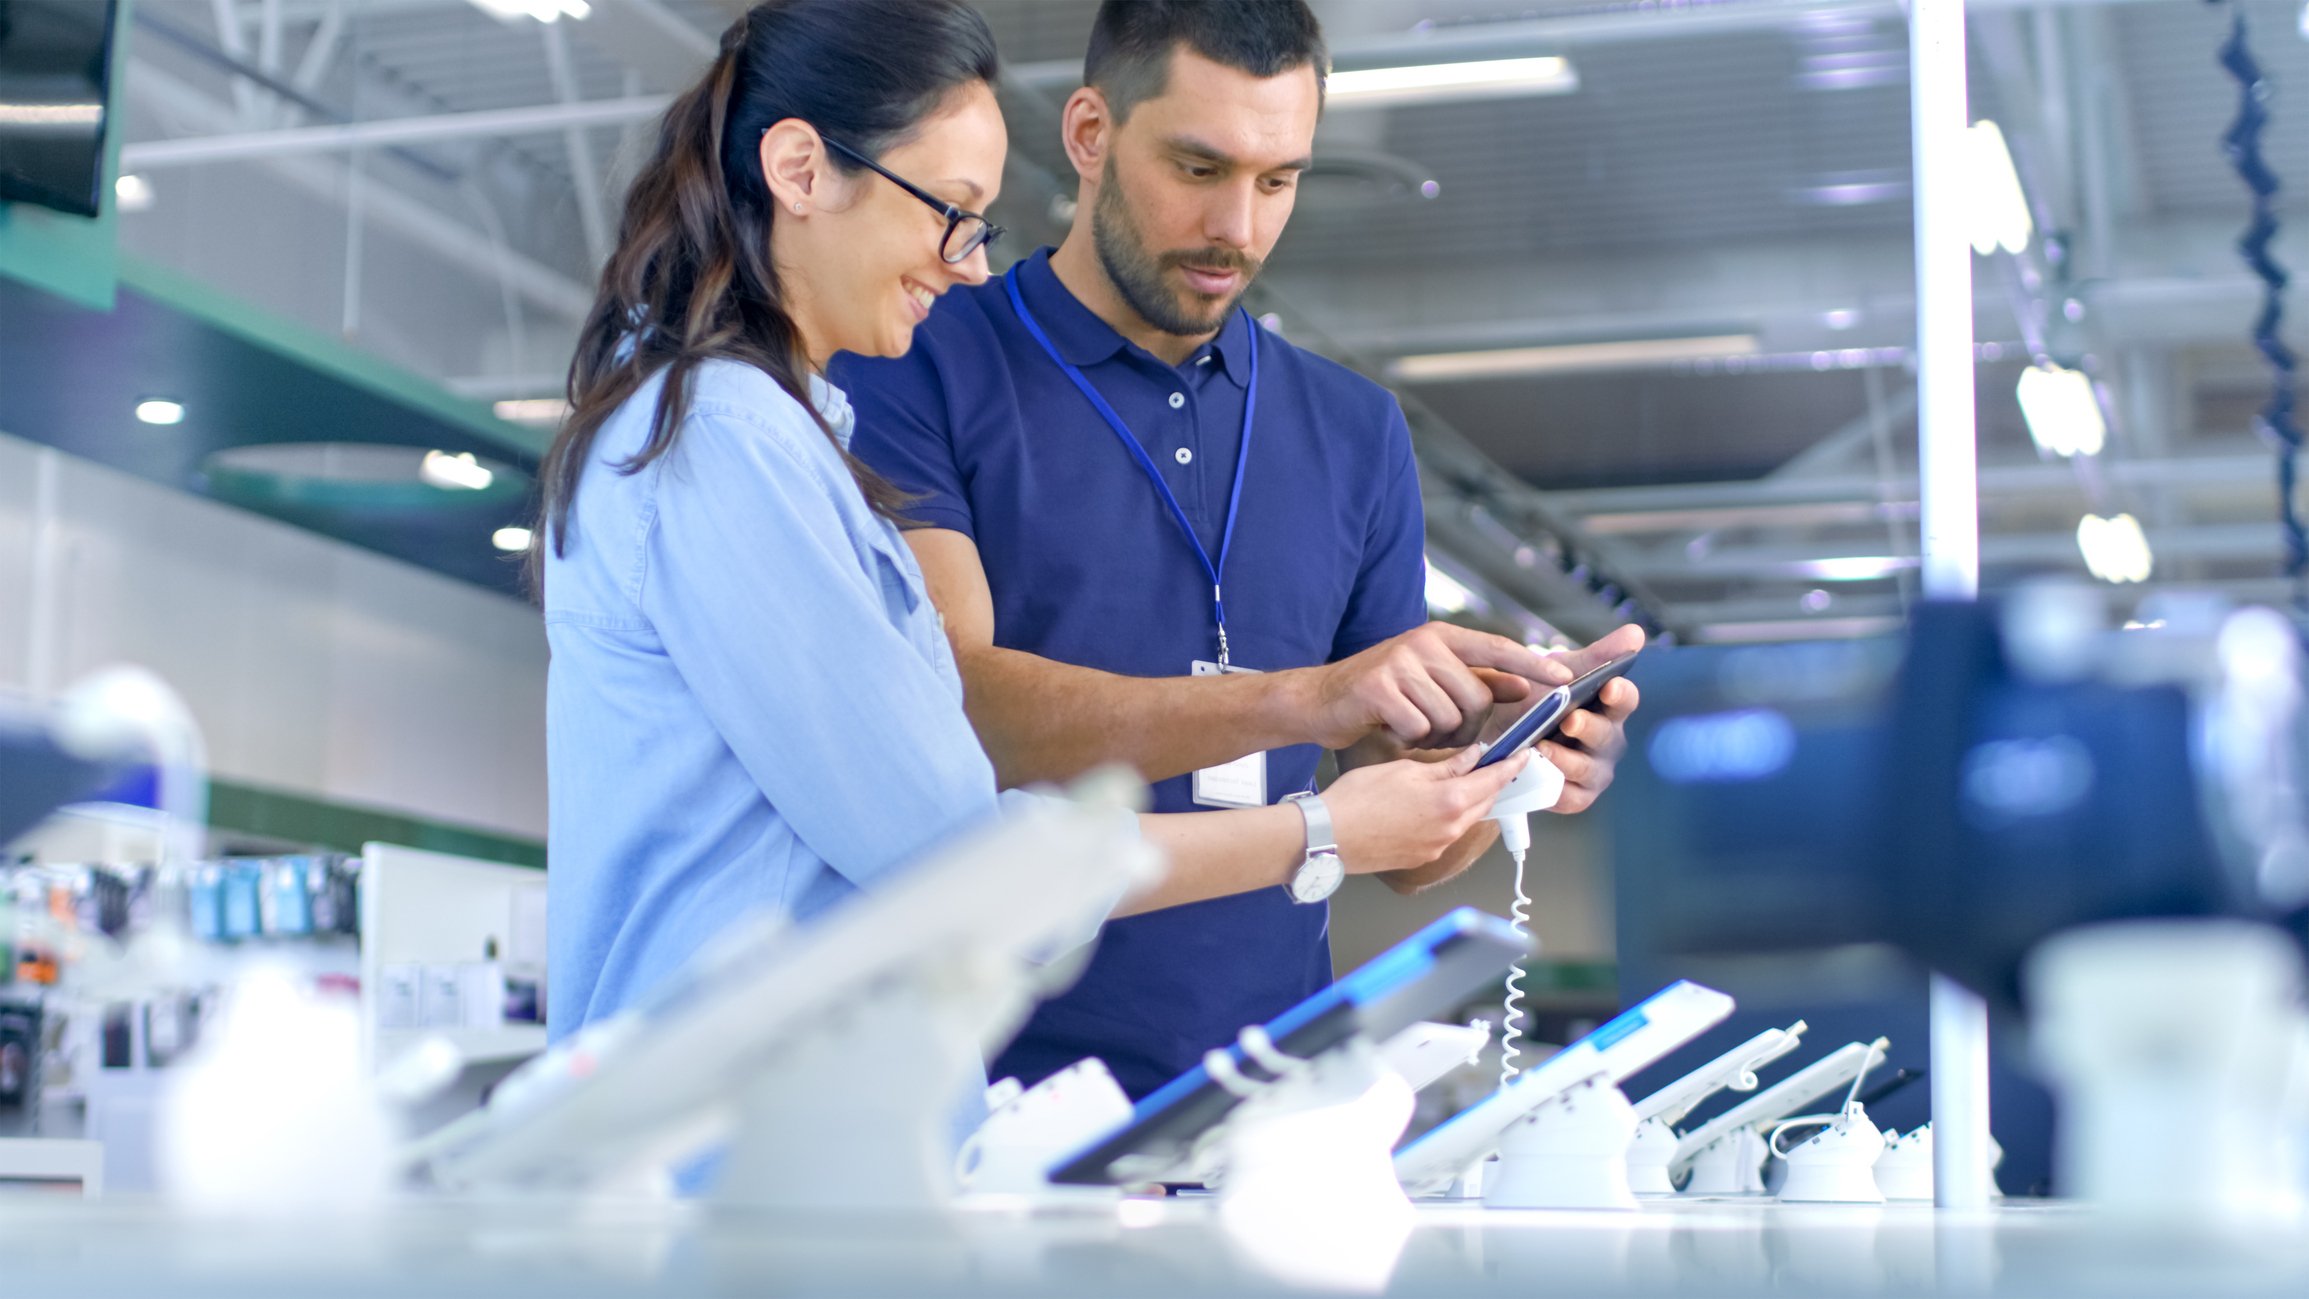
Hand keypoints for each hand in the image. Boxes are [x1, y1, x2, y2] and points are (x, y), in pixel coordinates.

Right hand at [1298, 622, 1566, 751]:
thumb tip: (1520, 685)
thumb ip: (1475, 681)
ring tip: (1412, 726)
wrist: (1320, 701)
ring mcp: (1399, 662)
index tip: (1565, 677)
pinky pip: (1418, 727)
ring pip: (1449, 718)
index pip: (1498, 647)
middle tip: (1437, 728)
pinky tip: (1394, 730)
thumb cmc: (1382, 694)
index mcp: (1441, 637)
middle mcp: (1423, 643)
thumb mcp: (1431, 680)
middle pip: (1477, 699)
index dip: (1532, 664)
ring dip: (1435, 735)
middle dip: (1465, 726)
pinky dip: (1410, 739)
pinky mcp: (1378, 687)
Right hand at [1323, 745, 1527, 873]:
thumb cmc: (1358, 800)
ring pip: (1467, 818)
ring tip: (1463, 780)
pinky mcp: (1422, 856)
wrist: (1329, 838)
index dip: (1511, 766)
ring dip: (1471, 799)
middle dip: (1493, 783)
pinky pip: (1448, 832)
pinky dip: (1451, 815)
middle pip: (1485, 802)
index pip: (1494, 780)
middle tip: (1496, 764)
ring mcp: (1438, 847)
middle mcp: (1451, 829)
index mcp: (1450, 802)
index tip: (1523, 755)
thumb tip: (1473, 758)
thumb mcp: (1405, 770)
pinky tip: (1434, 803)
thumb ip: (1446, 767)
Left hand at [1532, 625, 1644, 814]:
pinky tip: (1538, 775)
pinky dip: (1554, 786)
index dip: (1619, 693)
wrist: (1501, 730)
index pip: (1624, 699)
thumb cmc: (1541, 699)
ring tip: (1543, 747)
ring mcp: (1593, 770)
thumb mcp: (1562, 672)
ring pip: (1588, 769)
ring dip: (1566, 759)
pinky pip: (1570, 796)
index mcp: (1609, 708)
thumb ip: (1597, 656)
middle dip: (1589, 728)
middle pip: (1606, 736)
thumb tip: (1636, 633)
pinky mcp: (1576, 796)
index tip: (1610, 685)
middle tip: (1570, 720)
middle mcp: (1607, 740)